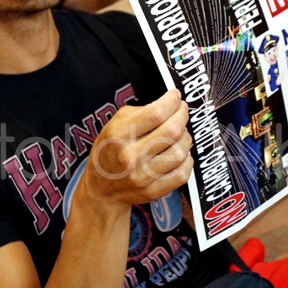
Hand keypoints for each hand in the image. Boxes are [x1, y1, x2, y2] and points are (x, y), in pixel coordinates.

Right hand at [83, 90, 193, 210]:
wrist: (101, 188)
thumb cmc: (110, 150)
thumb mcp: (113, 124)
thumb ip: (139, 112)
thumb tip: (169, 104)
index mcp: (118, 135)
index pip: (155, 114)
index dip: (171, 101)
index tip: (175, 96)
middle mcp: (130, 156)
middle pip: (171, 131)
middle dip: (182, 115)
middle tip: (182, 110)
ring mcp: (142, 176)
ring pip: (180, 152)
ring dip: (185, 137)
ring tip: (180, 132)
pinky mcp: (152, 191)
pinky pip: (182, 173)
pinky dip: (186, 160)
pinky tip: (180, 153)